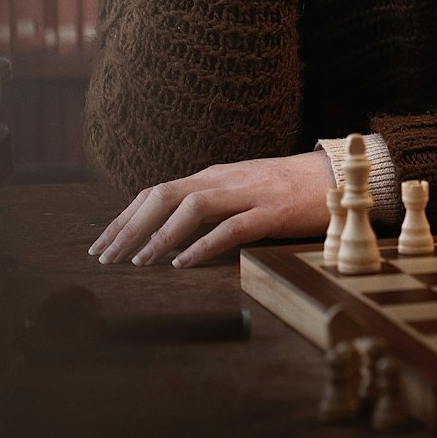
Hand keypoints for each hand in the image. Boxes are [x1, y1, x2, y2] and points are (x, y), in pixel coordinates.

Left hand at [88, 152, 335, 267]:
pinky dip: (204, 244)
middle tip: (106, 257)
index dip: (126, 216)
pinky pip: (232, 226)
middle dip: (130, 226)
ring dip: (160, 235)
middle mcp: (223, 179)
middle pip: (164, 195)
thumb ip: (209, 204)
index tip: (103, 242)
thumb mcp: (239, 190)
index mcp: (213, 175)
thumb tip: (168, 229)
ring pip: (192, 207)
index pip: (157, 191)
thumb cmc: (285, 188)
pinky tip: (184, 262)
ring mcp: (248, 193)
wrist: (333, 175)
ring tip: (139, 261)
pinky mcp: (271, 210)